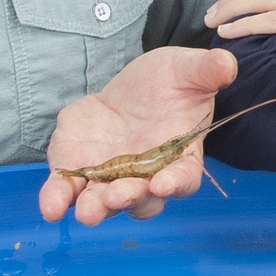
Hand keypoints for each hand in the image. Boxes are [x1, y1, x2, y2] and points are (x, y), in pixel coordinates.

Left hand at [40, 45, 239, 223]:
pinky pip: (67, 191)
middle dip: (128, 198)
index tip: (165, 184)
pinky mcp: (79, 169)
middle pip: (141, 200)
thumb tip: (226, 65)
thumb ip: (206, 70)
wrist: (134, 88)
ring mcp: (110, 178)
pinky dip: (58, 199)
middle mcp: (146, 177)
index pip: (183, 178)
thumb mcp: (187, 69)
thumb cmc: (169, 83)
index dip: (176, 183)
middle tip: (117, 195)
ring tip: (86, 211)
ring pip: (103, 203)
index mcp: (180, 158)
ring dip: (94, 208)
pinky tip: (50, 206)